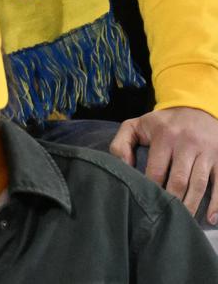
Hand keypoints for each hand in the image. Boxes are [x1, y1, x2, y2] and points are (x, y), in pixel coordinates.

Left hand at [111, 106, 217, 222]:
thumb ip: (121, 143)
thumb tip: (123, 166)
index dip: (152, 189)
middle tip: (165, 219)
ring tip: (184, 222)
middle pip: (179, 180)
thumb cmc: (162, 123)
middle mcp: (188, 144)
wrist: (196, 107)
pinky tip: (211, 218)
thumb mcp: (136, 125)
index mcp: (165, 137)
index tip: (146, 204)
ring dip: (192, 205)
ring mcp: (207, 152)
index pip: (157, 170)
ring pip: (199, 184)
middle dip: (172, 202)